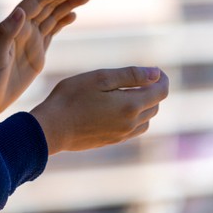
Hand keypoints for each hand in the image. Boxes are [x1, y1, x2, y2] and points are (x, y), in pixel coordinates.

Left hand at [0, 0, 89, 126]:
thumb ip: (6, 33)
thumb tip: (21, 10)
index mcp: (15, 26)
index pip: (38, 1)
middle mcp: (24, 29)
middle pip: (49, 5)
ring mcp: (31, 41)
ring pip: (53, 16)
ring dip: (69, 5)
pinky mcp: (37, 54)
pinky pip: (52, 31)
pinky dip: (63, 21)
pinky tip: (73, 15)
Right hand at [30, 66, 168, 154]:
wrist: (51, 129)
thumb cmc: (72, 99)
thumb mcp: (100, 78)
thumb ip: (131, 75)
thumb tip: (156, 73)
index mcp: (130, 105)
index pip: (161, 92)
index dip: (162, 78)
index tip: (154, 70)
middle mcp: (130, 123)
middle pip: (155, 106)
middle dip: (152, 91)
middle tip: (138, 79)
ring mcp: (121, 135)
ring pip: (146, 120)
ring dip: (144, 106)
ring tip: (129, 94)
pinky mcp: (111, 141)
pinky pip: (133, 130)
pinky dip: (134, 118)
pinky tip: (118, 110)